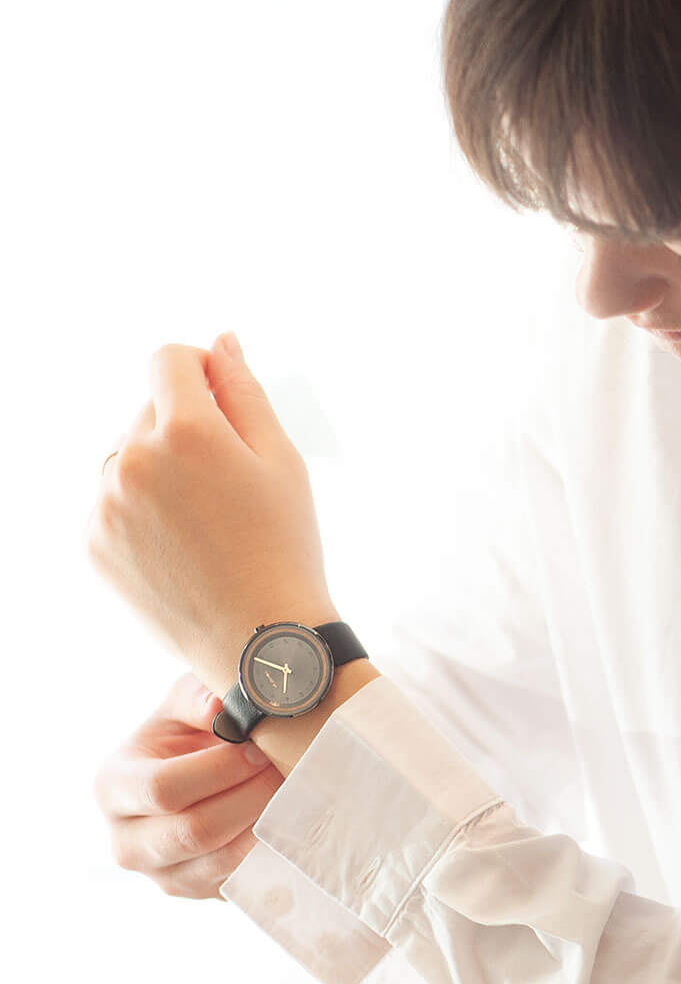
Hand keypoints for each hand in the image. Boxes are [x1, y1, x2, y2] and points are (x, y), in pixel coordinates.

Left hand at [84, 332, 337, 696]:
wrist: (261, 641)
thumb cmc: (285, 548)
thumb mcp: (281, 462)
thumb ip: (244, 392)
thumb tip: (220, 342)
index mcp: (184, 430)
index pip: (168, 360)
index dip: (198, 371)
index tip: (223, 402)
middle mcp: (131, 459)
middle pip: (148, 411)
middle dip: (185, 430)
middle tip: (231, 489)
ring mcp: (104, 503)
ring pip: (127, 459)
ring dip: (159, 472)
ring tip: (206, 525)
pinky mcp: (92, 542)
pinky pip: (112, 504)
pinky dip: (141, 515)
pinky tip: (183, 549)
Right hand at [94, 670, 286, 900]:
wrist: (195, 780)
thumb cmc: (187, 737)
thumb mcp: (182, 706)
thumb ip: (195, 699)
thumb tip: (219, 709)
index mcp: (113, 787)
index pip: (163, 789)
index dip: (219, 770)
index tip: (258, 750)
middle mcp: (126, 841)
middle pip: (194, 830)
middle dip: (249, 797)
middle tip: (285, 771)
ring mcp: (162, 875)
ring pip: (222, 860)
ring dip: (265, 824)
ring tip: (291, 792)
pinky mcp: (199, 893)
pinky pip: (242, 880)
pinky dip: (271, 851)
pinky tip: (290, 822)